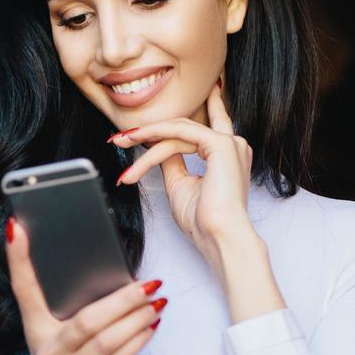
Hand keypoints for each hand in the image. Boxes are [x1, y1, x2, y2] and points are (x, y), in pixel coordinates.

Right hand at [4, 215, 164, 354]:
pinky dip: (138, 340)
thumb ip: (69, 310)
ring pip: (107, 341)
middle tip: (149, 283)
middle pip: (87, 320)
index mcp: (35, 329)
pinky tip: (152, 326)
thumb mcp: (56, 337)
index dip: (18, 258)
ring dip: (137, 319)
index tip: (14, 226)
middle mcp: (48, 350)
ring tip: (158, 302)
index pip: (23, 288)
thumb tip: (107, 276)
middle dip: (122, 300)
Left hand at [110, 79, 257, 278]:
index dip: (183, 117)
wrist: (219, 237)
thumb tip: (157, 147)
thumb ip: (172, 162)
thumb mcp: (180, 185)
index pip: (203, 127)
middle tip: (121, 137)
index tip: (157, 117)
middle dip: (150, 130)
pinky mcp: (221, 144)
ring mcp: (229, 143)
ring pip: (176, 132)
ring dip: (146, 138)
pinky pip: (180, 133)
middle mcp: (233, 145)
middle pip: (182, 129)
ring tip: (122, 144)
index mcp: (228, 155)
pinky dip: (156, 137)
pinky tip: (137, 142)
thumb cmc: (203, 220)